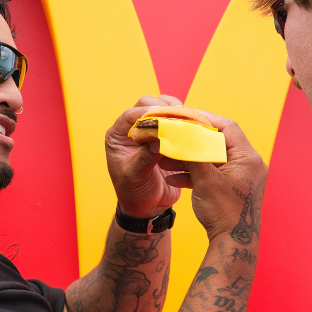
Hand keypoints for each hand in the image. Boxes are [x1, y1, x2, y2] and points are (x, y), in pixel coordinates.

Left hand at [106, 95, 184, 217]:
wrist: (147, 206)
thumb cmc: (134, 193)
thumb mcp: (135, 176)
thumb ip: (145, 157)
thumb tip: (159, 139)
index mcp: (118, 136)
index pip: (130, 115)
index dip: (146, 113)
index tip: (162, 116)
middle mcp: (132, 130)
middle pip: (146, 105)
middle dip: (163, 107)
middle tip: (178, 115)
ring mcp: (149, 131)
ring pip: (162, 108)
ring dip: (175, 110)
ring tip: (188, 118)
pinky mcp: (164, 137)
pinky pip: (174, 121)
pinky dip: (183, 121)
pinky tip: (193, 126)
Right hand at [166, 112, 267, 241]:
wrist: (232, 244)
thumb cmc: (223, 212)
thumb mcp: (205, 179)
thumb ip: (194, 154)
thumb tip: (181, 134)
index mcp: (248, 158)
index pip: (227, 127)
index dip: (205, 119)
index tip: (185, 117)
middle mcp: (249, 164)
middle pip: (219, 141)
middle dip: (193, 139)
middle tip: (174, 134)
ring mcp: (242, 176)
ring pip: (213, 158)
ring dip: (191, 157)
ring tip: (168, 158)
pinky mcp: (234, 188)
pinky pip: (214, 173)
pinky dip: (196, 172)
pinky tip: (174, 177)